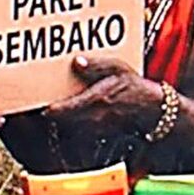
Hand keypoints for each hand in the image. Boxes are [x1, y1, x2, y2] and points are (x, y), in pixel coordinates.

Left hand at [42, 56, 165, 138]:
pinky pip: (81, 130)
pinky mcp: (99, 132)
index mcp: (95, 100)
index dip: (52, 109)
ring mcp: (96, 127)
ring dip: (64, 119)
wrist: (151, 108)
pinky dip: (75, 123)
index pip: (65, 110)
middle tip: (46, 103)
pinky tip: (75, 113)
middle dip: (54, 113)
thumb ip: (96, 66)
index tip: (43, 106)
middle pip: (63, 120)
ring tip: (58, 107)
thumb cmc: (134, 87)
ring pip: (71, 126)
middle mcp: (93, 117)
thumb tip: (76, 62)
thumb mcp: (117, 69)